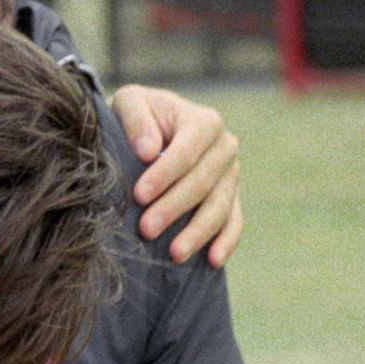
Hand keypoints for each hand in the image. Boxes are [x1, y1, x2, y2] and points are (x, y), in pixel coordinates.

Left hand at [110, 84, 242, 265]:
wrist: (151, 128)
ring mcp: (231, 175)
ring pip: (219, 207)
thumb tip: (148, 150)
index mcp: (204, 121)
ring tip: (174, 254)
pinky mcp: (231, 197)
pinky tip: (213, 261)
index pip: (187, 152)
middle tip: (145, 229)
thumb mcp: (129, 103)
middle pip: (203, 183)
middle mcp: (225, 147)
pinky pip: (234, 221)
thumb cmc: (137, 117)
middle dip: (174, 208)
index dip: (164, 175)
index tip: (138, 196)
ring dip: (197, 232)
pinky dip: (226, 242)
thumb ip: (136, 118)